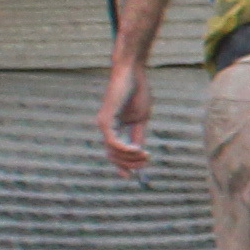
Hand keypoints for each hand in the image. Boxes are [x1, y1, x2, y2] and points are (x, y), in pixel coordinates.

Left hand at [98, 59, 153, 179]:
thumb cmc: (137, 92)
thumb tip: (139, 153)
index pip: (114, 153)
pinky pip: (112, 141)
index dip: (121, 166)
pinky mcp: (105, 119)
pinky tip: (137, 151)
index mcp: (113, 128)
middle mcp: (105, 128)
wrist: (132, 72)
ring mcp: (103, 124)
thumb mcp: (140, 118)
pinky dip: (124, 149)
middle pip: (113, 156)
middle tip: (146, 161)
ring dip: (130, 157)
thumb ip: (137, 135)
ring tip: (145, 156)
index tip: (130, 176)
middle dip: (130, 162)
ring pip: (112, 151)